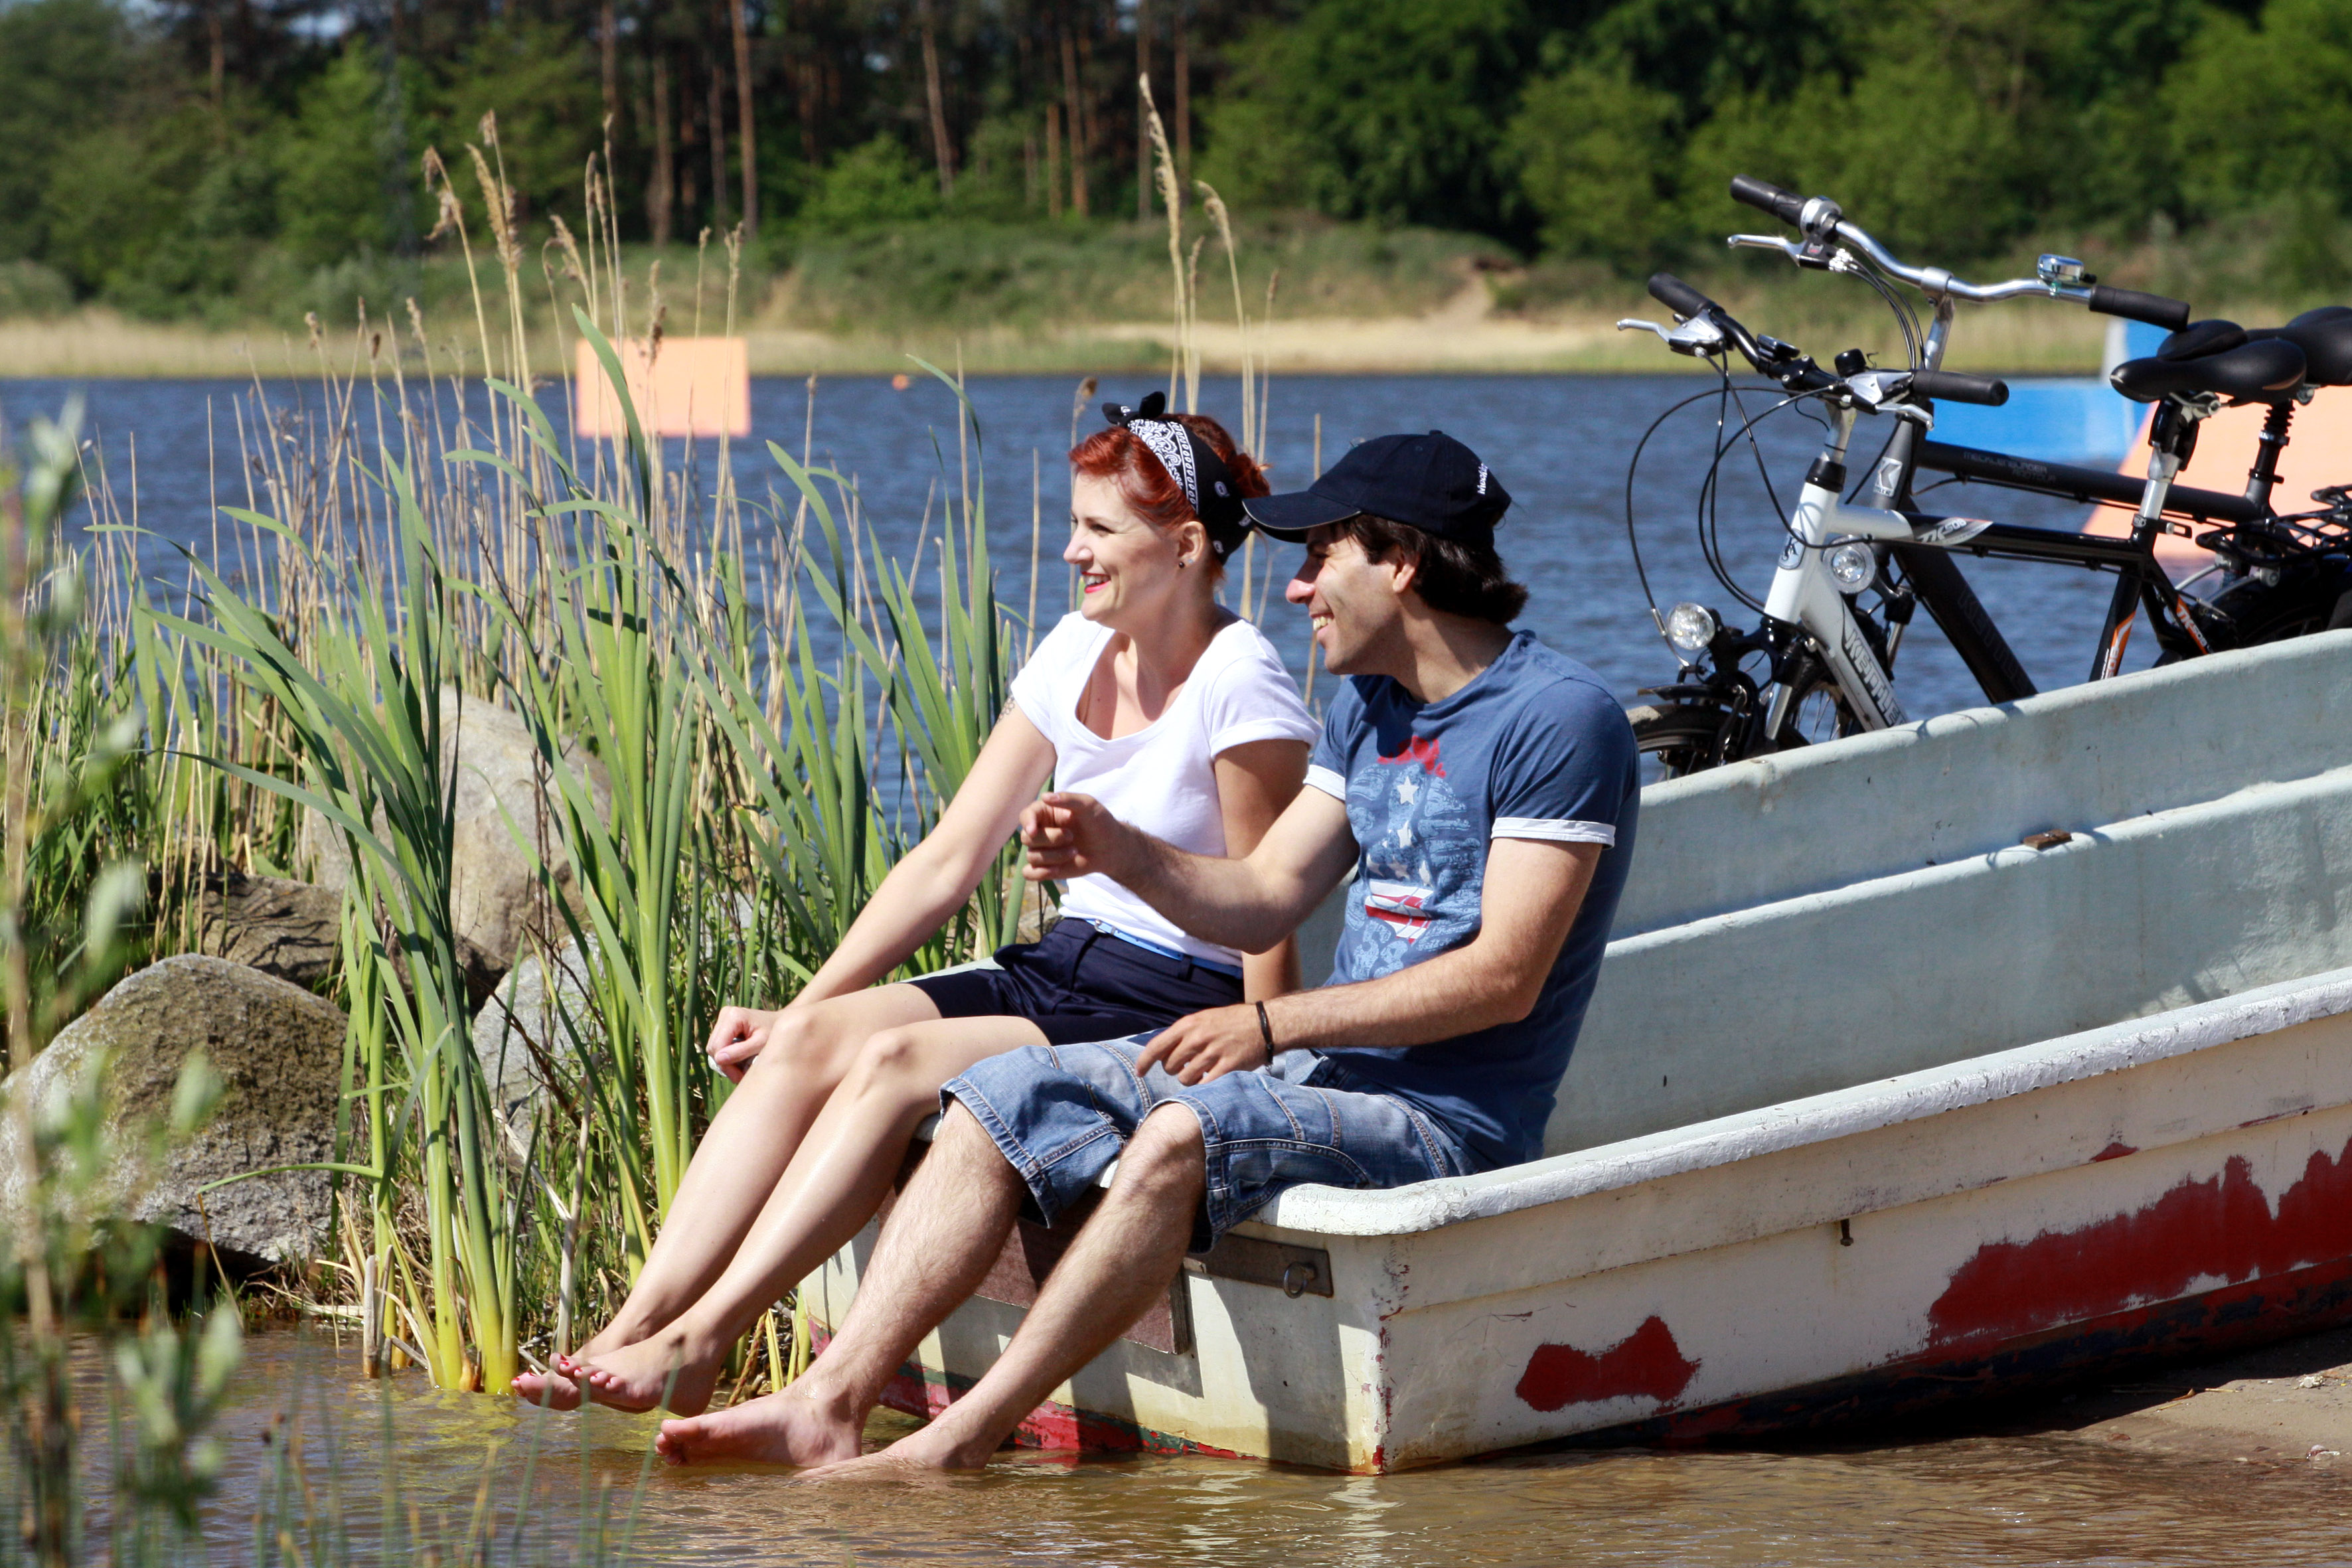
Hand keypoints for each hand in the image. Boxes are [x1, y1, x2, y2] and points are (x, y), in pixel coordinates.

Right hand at [705, 1005, 781, 1082]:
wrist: (783, 1024)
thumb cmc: (775, 1033)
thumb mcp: (761, 1044)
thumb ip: (741, 1051)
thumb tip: (718, 1059)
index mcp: (734, 1016)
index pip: (717, 1046)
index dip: (725, 1064)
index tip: (739, 1076)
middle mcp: (725, 1014)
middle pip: (713, 1047)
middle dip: (725, 1064)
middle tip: (740, 1075)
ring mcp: (723, 1018)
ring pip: (713, 1048)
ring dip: (725, 1062)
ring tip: (741, 1069)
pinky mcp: (724, 1025)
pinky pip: (717, 1046)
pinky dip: (726, 1056)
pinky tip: (739, 1060)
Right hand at [1020, 792, 1130, 882]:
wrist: (1111, 847)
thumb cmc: (1099, 822)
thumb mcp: (1088, 805)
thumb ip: (1068, 799)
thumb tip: (1045, 797)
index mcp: (1045, 813)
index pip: (1026, 816)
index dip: (1027, 822)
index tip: (1033, 830)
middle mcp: (1040, 831)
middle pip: (1027, 837)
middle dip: (1049, 839)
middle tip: (1071, 836)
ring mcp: (1041, 850)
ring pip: (1031, 856)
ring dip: (1054, 856)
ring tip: (1074, 851)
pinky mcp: (1045, 867)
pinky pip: (1029, 873)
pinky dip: (1038, 873)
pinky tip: (1056, 870)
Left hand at [1135, 1005, 1269, 1086]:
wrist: (1266, 1024)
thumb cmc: (1232, 1022)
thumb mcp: (1204, 1019)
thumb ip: (1183, 1034)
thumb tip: (1162, 1054)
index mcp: (1189, 1025)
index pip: (1156, 1046)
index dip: (1144, 1062)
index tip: (1139, 1072)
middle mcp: (1198, 1038)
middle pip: (1170, 1066)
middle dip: (1174, 1070)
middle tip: (1187, 1066)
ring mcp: (1214, 1053)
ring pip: (1186, 1079)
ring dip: (1190, 1080)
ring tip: (1202, 1072)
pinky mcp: (1228, 1066)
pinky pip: (1206, 1086)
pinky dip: (1205, 1086)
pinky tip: (1211, 1079)